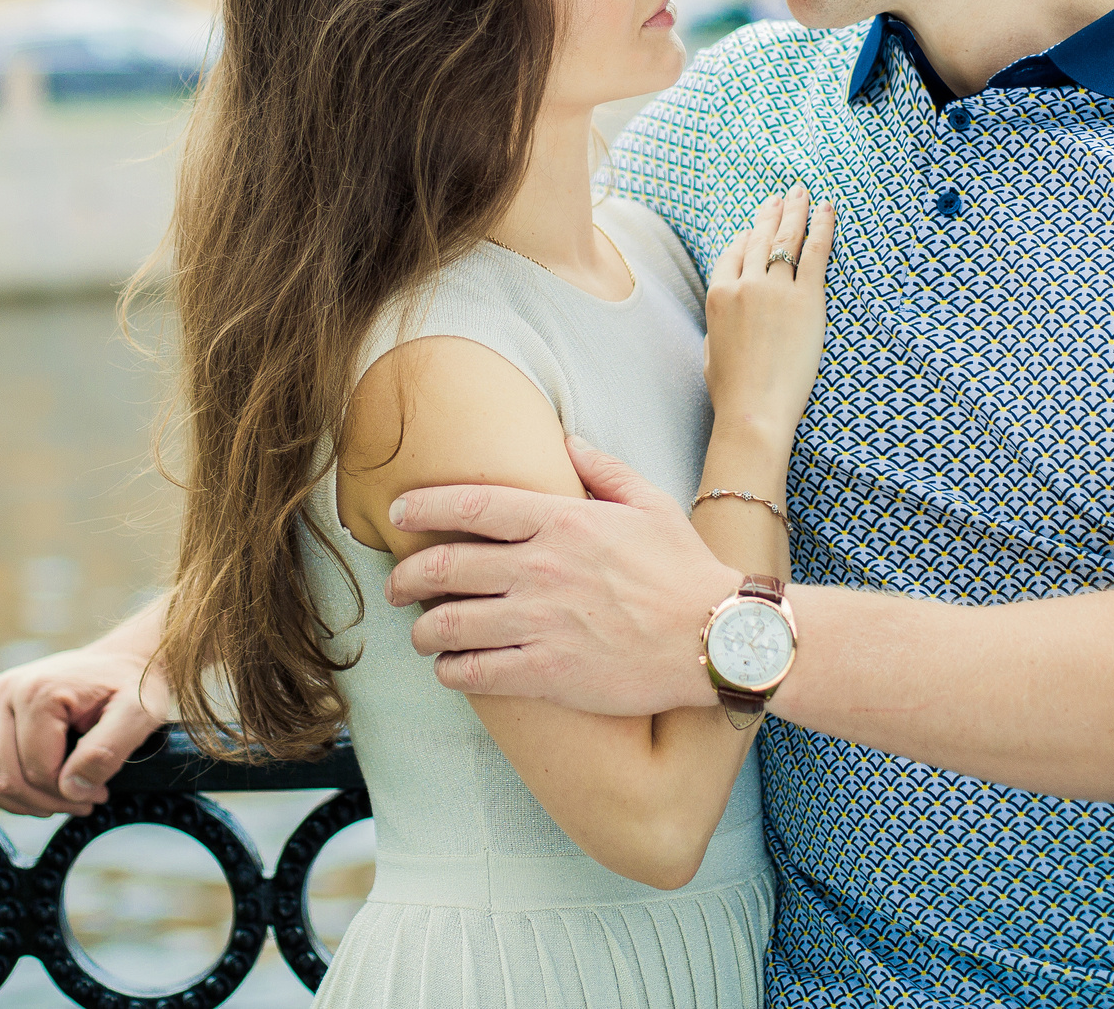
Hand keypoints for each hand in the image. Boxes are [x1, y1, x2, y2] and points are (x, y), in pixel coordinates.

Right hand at [0, 640, 171, 816]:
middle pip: (6, 777)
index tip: (101, 793)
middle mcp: (5, 690)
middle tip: (85, 800)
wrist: (123, 662)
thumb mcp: (139, 717)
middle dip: (46, 802)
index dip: (70, 795)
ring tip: (56, 796)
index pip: (38, 772)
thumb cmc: (132, 690)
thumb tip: (69, 787)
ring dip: (13, 798)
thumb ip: (109, 751)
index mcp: (41, 693)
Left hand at [386, 436, 737, 714]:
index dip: (423, 507)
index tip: (397, 513)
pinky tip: (450, 669)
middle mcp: (542, 569)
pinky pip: (476, 673)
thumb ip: (602, 469)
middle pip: (446, 567)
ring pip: (451, 624)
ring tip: (421, 633)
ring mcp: (542, 624)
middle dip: (407, 576)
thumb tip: (566, 440)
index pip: (471, 506)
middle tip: (396, 585)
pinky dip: (451, 670)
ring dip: (423, 630)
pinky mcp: (548, 674)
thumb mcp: (649, 504)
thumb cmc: (684, 570)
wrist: (717, 638)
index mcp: (563, 521)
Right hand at [706, 183, 834, 444]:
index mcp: (719, 296)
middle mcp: (745, 285)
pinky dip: (823, 227)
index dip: (746, 239)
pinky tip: (827, 209)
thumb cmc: (733, 392)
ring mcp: (775, 290)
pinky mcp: (807, 299)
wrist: (754, 409)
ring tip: (802, 192)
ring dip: (795, 211)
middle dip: (771, 213)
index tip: (755, 229)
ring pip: (787, 238)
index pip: (733, 254)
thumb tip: (726, 320)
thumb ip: (718, 326)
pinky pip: (816, 252)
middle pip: (760, 239)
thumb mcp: (712, 352)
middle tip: (781, 196)